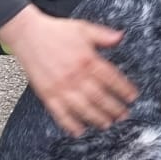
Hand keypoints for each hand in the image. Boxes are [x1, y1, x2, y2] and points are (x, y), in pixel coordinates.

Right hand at [0, 5, 137, 136]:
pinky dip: (70, 124)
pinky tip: (79, 130)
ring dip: (97, 118)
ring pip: (83, 108)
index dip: (124, 89)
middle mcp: (75, 75)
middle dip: (114, 108)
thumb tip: (120, 37)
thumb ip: (103, 35)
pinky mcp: (47, 94)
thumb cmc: (56, 31)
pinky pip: (60, 113)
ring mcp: (61, 86)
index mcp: (87, 59)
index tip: (133, 97)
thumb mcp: (83, 28)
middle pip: (99, 96)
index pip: (111, 78)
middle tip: (124, 115)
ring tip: (107, 124)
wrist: (28, 34)